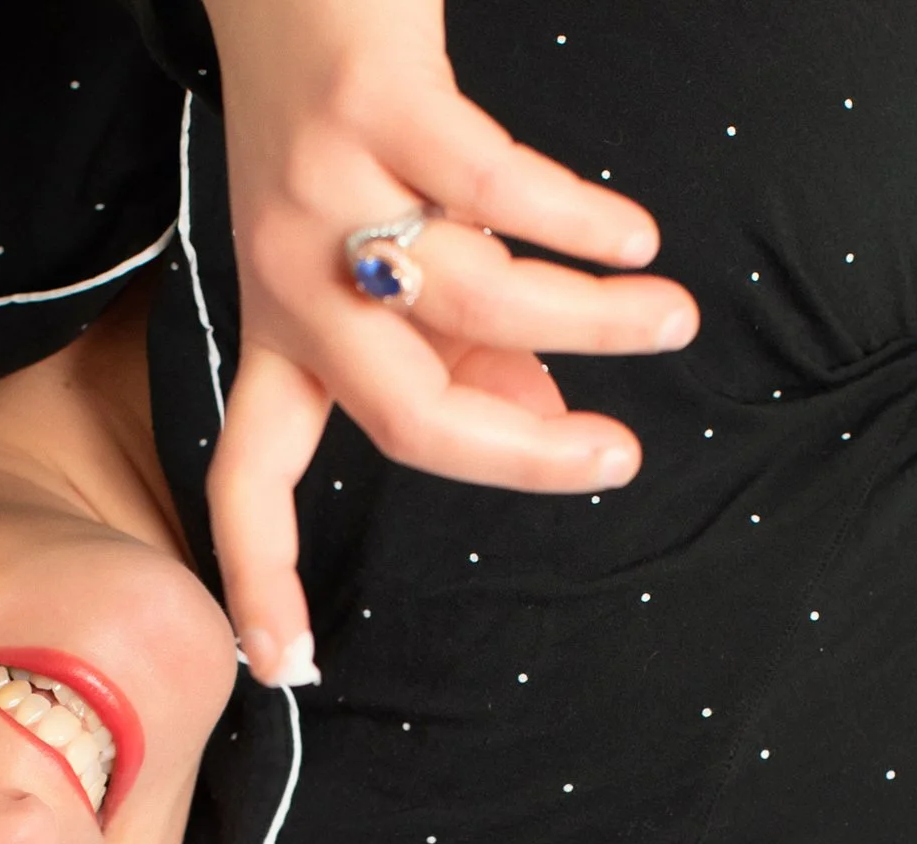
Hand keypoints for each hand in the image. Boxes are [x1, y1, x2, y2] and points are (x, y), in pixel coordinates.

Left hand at [199, 0, 698, 682]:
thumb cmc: (345, 132)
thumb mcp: (377, 264)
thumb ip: (453, 352)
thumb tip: (534, 413)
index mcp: (279, 338)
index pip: (249, 482)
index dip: (263, 577)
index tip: (281, 667)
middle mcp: (288, 282)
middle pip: (408, 420)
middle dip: (527, 458)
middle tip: (620, 458)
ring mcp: (324, 194)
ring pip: (480, 301)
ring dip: (594, 319)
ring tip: (668, 315)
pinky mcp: (377, 103)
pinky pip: (500, 190)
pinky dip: (581, 223)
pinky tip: (630, 237)